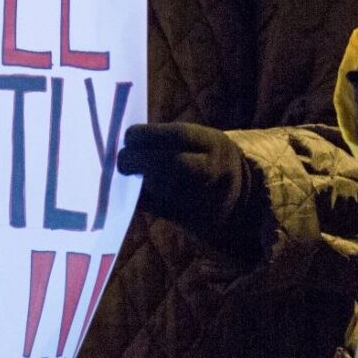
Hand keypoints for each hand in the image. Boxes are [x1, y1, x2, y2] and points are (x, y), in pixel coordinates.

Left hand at [116, 121, 259, 239]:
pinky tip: (132, 192)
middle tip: (122, 160)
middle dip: (141, 161)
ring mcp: (208, 198)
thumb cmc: (202, 160)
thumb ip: (167, 142)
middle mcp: (215, 171)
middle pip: (174, 165)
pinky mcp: (196, 222)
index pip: (180, 136)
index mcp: (215, 144)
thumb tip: (125, 143)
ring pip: (167, 190)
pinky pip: (162, 210)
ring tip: (127, 175)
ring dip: (139, 182)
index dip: (149, 135)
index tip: (128, 137)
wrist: (236, 195)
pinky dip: (143, 199)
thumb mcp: (198, 143)